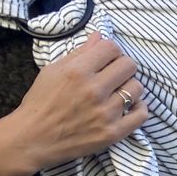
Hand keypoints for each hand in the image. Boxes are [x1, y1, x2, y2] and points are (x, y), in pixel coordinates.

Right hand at [0, 33, 147, 175]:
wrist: (34, 138)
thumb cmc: (41, 102)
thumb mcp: (53, 71)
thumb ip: (80, 53)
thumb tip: (100, 36)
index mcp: (77, 72)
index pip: (111, 48)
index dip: (110, 51)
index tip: (105, 58)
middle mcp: (94, 90)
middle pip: (129, 65)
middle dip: (122, 66)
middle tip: (113, 74)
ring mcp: (106, 113)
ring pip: (137, 88)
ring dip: (129, 87)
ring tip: (117, 92)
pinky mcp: (113, 132)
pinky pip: (142, 114)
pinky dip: (138, 108)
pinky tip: (128, 106)